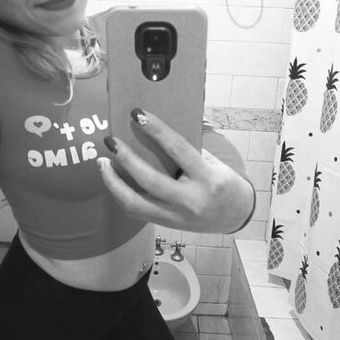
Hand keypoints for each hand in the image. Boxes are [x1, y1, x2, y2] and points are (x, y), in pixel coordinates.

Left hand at [96, 109, 254, 233]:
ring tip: (102, 164)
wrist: (236, 216)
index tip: (137, 114)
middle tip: (110, 141)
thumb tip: (155, 130)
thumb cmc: (225, 181)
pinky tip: (113, 181)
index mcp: (208, 178)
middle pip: (150, 180)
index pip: (178, 149)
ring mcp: (178, 216)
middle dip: (126, 159)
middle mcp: (191, 200)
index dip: (156, 130)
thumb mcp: (213, 163)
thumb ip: (188, 151)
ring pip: (135, 203)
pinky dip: (121, 195)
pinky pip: (137, 212)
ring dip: (113, 183)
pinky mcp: (168, 225)